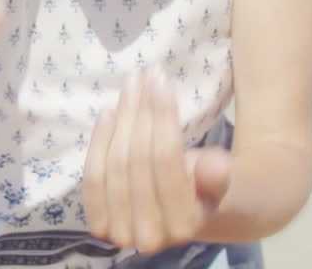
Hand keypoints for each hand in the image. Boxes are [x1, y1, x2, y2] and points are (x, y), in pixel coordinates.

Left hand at [83, 69, 231, 253]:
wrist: (185, 215)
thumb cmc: (204, 188)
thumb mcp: (218, 181)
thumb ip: (216, 176)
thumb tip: (218, 165)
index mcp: (185, 226)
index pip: (165, 160)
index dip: (162, 116)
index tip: (162, 79)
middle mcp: (149, 236)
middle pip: (135, 161)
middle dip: (140, 112)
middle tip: (144, 75)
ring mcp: (119, 232)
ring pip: (113, 165)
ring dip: (120, 120)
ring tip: (131, 85)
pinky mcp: (98, 225)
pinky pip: (93, 177)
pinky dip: (98, 142)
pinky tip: (109, 111)